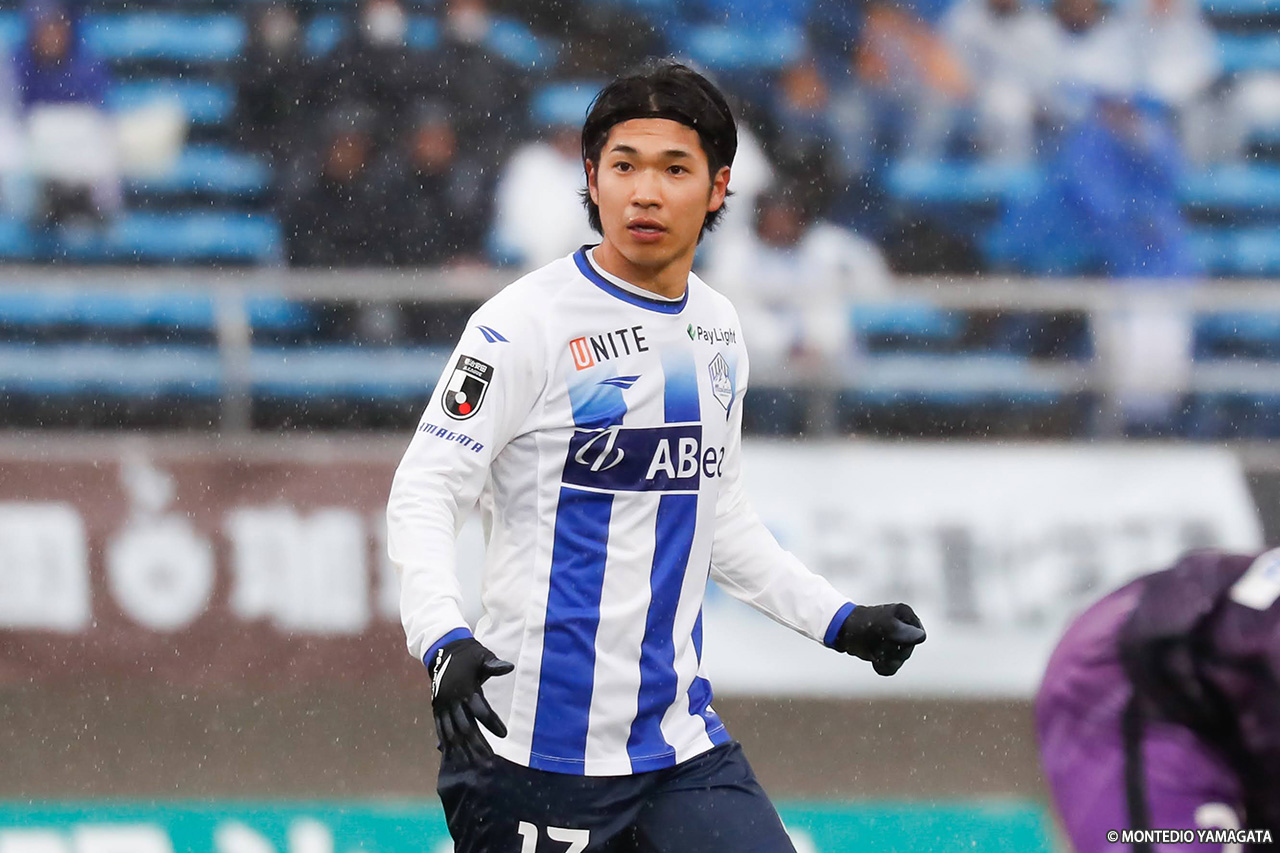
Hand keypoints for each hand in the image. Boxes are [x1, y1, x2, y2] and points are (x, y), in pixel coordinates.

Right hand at [428, 637, 513, 762]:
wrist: (442, 649)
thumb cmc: (469, 654)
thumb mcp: (483, 656)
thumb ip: (494, 665)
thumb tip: (509, 667)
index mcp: (466, 688)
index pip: (481, 710)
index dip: (492, 723)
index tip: (505, 734)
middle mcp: (452, 699)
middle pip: (466, 726)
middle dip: (477, 744)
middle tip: (489, 760)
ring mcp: (442, 705)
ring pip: (452, 732)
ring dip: (463, 749)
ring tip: (474, 764)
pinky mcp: (436, 708)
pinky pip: (441, 729)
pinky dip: (447, 743)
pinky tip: (453, 756)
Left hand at [834, 603, 925, 675]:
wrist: (841, 631)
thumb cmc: (861, 625)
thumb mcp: (883, 627)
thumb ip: (902, 632)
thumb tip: (921, 637)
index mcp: (906, 615)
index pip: (918, 637)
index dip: (904, 642)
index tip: (888, 637)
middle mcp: (904, 626)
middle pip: (908, 651)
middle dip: (892, 652)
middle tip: (877, 644)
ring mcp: (895, 639)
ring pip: (900, 660)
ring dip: (886, 660)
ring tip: (874, 652)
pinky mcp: (886, 650)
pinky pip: (893, 667)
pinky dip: (883, 667)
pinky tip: (874, 661)